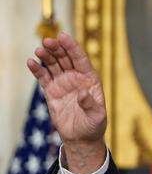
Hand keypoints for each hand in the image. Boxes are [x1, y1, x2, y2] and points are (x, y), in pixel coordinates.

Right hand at [27, 32, 106, 173]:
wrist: (81, 137)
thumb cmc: (94, 125)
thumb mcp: (97, 116)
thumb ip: (90, 104)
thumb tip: (83, 93)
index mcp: (90, 79)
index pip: (80, 59)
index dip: (72, 47)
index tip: (63, 36)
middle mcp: (76, 78)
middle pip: (65, 58)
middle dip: (57, 48)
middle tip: (48, 41)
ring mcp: (63, 83)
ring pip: (53, 65)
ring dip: (46, 56)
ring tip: (40, 49)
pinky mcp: (51, 92)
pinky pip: (43, 77)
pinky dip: (37, 69)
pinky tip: (31, 62)